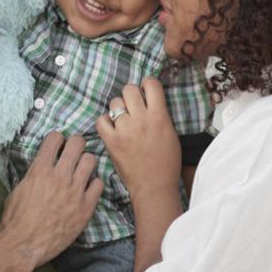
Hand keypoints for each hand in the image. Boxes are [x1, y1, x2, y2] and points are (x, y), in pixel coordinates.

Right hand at [0, 132, 102, 270]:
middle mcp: (59, 176)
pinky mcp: (85, 207)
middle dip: (76, 144)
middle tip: (74, 152)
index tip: (58, 145)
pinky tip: (86, 189)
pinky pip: (99, 184)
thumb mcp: (18, 189)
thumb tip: (42, 165)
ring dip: (86, 162)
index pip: (55, 138)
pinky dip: (93, 184)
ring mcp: (74, 191)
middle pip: (77, 143)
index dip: (57, 139)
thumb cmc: (16, 220)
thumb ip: (33, 174)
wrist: (23, 246)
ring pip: (91, 160)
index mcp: (40, 170)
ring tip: (81, 170)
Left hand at [95, 77, 180, 196]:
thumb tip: (150, 101)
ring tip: (123, 119)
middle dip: (131, 95)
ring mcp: (125, 130)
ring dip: (118, 108)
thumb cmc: (166, 163)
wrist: (154, 186)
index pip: (151, 84)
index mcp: (159, 116)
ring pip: (115, 102)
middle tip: (133, 105)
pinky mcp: (112, 141)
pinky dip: (105, 121)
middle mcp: (141, 120)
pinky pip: (101, 120)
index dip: (148, 85)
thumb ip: (160, 115)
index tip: (146, 91)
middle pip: (129, 89)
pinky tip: (112, 127)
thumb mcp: (171, 133)